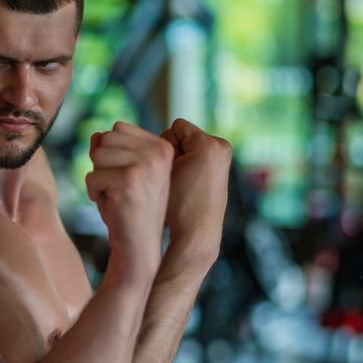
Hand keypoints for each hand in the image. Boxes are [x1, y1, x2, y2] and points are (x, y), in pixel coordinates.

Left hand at [86, 122, 172, 277]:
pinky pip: (91, 177)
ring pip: (97, 155)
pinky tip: (113, 206)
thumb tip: (96, 135)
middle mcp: (158, 152)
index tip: (126, 177)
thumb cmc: (129, 208)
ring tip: (116, 196)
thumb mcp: (125, 172)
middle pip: (105, 138)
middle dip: (102, 165)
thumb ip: (113, 149)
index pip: (117, 128)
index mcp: (162, 146)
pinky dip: (94, 194)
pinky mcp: (128, 180)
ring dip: (98, 178)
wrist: (138, 245)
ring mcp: (145, 165)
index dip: (111, 154)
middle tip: (119, 188)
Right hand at [160, 119, 231, 260]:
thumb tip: (139, 137)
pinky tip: (182, 185)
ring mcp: (223, 158)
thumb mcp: (163, 172)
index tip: (165, 169)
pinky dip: (186, 167)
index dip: (163, 146)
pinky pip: (195, 158)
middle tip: (170, 177)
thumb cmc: (176, 205)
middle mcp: (221, 148)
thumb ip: (158, 148)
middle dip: (171, 153)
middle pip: (182, 138)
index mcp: (210, 145)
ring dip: (177, 161)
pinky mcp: (220, 169)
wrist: (196, 233)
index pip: (175, 129)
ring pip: (186, 149)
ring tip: (176, 183)